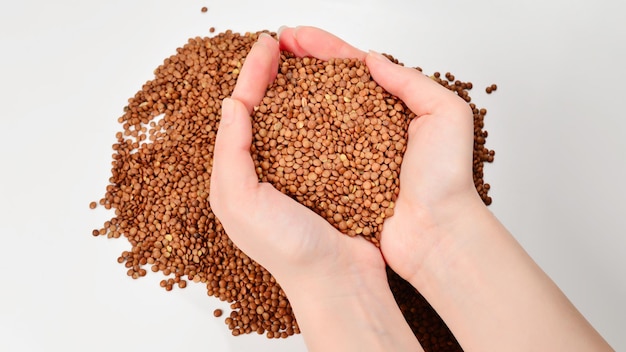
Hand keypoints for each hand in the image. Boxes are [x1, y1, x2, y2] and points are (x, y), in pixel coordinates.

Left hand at [209, 32, 380, 290]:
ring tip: (303, 64)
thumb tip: (232, 104)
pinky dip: (320, 116)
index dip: (252, 76)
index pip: (241, 113)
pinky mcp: (324, 182)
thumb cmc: (289, 251)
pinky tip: (330, 100)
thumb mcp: (240, 201)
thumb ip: (230, 152)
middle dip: (269, 77)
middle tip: (281, 45)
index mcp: (236, 178)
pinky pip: (318, 140)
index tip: (266, 46)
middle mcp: (262, 175)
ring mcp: (294, 178)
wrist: (338, 281)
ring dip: (294, 91)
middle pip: (263, 112)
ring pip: (291, 122)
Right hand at [279, 25, 482, 283]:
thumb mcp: (446, 115)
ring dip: (288, 94)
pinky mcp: (334, 181)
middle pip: (326, 87)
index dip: (323, 48)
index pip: (352, 68)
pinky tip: (269, 123)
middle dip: (299, 64)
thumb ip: (412, 81)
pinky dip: (288, 136)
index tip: (294, 35)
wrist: (436, 234)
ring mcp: (347, 154)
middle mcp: (364, 128)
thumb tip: (371, 59)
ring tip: (263, 75)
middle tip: (272, 47)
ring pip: (312, 116)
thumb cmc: (446, 180)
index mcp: (392, 107)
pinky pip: (306, 154)